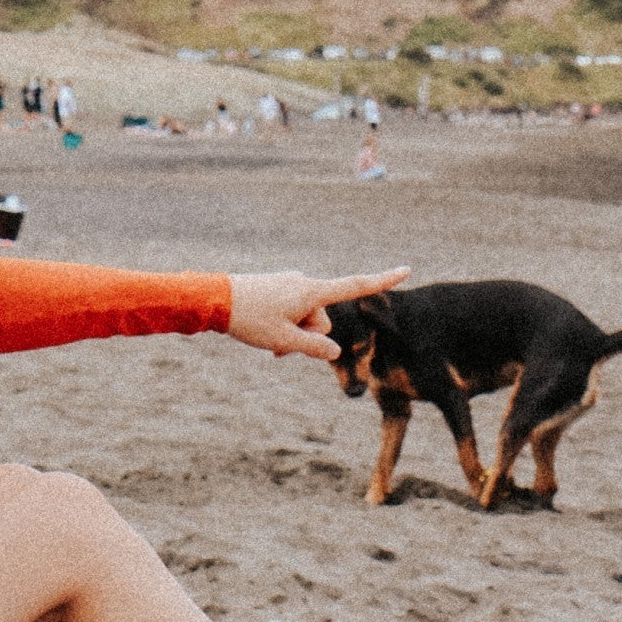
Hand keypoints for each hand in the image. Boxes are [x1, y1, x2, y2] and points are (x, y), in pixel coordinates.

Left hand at [226, 267, 409, 360]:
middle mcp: (304, 283)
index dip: (383, 280)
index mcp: (311, 292)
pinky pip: (290, 311)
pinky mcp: (277, 287)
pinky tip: (264, 333)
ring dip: (293, 334)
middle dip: (309, 336)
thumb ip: (313, 348)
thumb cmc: (249, 319)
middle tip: (281, 350)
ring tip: (269, 344)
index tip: (407, 269)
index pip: (355, 286)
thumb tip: (335, 352)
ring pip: (304, 318)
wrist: (214, 299)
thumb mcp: (283, 340)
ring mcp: (290, 284)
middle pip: (323, 318)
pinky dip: (284, 326)